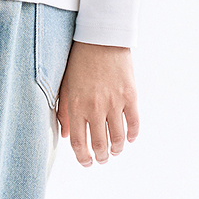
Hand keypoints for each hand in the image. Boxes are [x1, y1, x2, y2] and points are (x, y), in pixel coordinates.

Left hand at [57, 40, 138, 166]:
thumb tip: (65, 136)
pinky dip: (132, 135)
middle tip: (102, 159)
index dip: (83, 158)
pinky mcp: (130, 95)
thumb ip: (64, 111)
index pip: (79, 143)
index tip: (87, 162)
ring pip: (118, 138)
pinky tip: (129, 138)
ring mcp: (115, 102)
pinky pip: (134, 123)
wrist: (100, 36)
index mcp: (76, 105)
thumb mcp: (65, 84)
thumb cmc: (79, 59)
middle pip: (100, 144)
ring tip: (114, 151)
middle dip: (101, 157)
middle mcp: (95, 107)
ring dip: (116, 149)